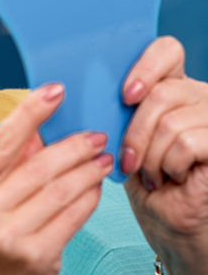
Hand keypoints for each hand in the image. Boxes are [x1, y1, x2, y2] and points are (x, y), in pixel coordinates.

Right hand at [0, 84, 112, 274]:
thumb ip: (4, 166)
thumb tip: (40, 131)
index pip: (0, 142)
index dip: (30, 112)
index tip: (54, 91)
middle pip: (37, 165)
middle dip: (72, 145)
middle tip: (94, 134)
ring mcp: (7, 237)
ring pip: (59, 189)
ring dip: (87, 169)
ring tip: (101, 158)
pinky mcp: (36, 257)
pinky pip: (72, 216)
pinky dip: (88, 197)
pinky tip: (95, 187)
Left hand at [121, 36, 207, 274]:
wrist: (170, 224)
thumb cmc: (144, 180)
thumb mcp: (123, 136)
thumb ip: (115, 107)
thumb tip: (78, 87)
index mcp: (172, 86)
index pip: (166, 50)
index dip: (145, 66)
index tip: (125, 96)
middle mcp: (199, 96)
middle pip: (161, 91)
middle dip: (135, 131)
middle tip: (128, 159)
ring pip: (171, 120)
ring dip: (150, 155)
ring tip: (151, 173)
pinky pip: (187, 142)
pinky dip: (169, 165)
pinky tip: (170, 178)